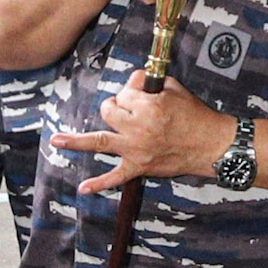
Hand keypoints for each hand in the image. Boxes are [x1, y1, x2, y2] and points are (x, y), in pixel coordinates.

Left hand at [53, 77, 231, 195]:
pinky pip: (115, 177)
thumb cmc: (195, 114)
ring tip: (56, 140)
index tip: (141, 93)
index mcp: (148, 106)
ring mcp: (136, 149)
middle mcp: (138, 127)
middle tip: (127, 111)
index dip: (131, 92)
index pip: (124, 93)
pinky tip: (83, 188)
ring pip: (100, 140)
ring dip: (76, 141)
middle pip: (109, 111)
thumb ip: (150, 82)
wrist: (211, 145)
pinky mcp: (139, 166)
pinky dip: (99, 183)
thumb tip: (132, 79)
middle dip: (114, 107)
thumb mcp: (175, 89)